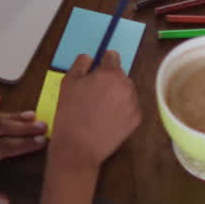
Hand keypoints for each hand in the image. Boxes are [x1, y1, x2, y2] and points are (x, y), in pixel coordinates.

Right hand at [50, 52, 140, 170]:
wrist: (78, 147)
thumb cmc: (70, 113)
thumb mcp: (68, 82)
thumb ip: (80, 64)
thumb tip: (89, 58)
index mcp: (110, 73)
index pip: (112, 56)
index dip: (103, 61)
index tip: (96, 70)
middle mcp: (126, 86)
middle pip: (120, 74)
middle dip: (109, 79)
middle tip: (94, 93)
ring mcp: (134, 103)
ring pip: (126, 91)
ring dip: (117, 93)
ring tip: (100, 107)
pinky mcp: (136, 120)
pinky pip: (130, 107)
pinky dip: (122, 109)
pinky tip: (107, 118)